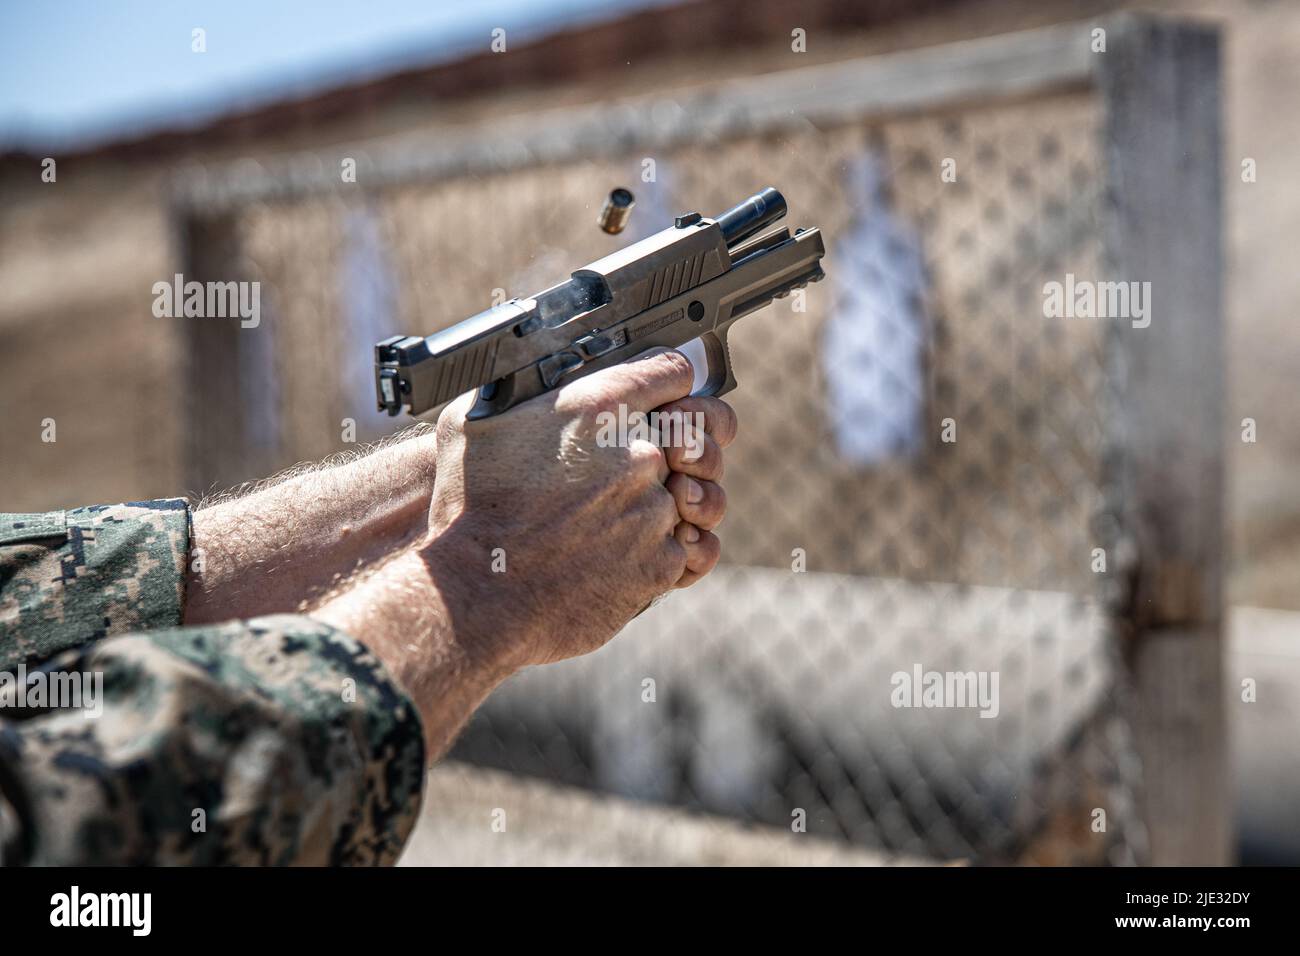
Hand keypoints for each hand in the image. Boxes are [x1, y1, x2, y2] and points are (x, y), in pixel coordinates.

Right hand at [421, 348, 732, 670]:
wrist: (476, 595)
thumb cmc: (468, 509)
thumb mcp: (476, 421)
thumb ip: (520, 392)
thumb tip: (531, 378)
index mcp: (600, 408)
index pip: (673, 372)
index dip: (671, 385)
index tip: (667, 398)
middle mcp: (639, 454)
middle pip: (696, 435)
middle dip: (684, 445)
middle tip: (664, 460)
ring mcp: (657, 511)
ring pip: (696, 496)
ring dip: (673, 503)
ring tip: (635, 518)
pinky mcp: (662, 564)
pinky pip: (687, 549)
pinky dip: (660, 553)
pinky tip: (628, 556)